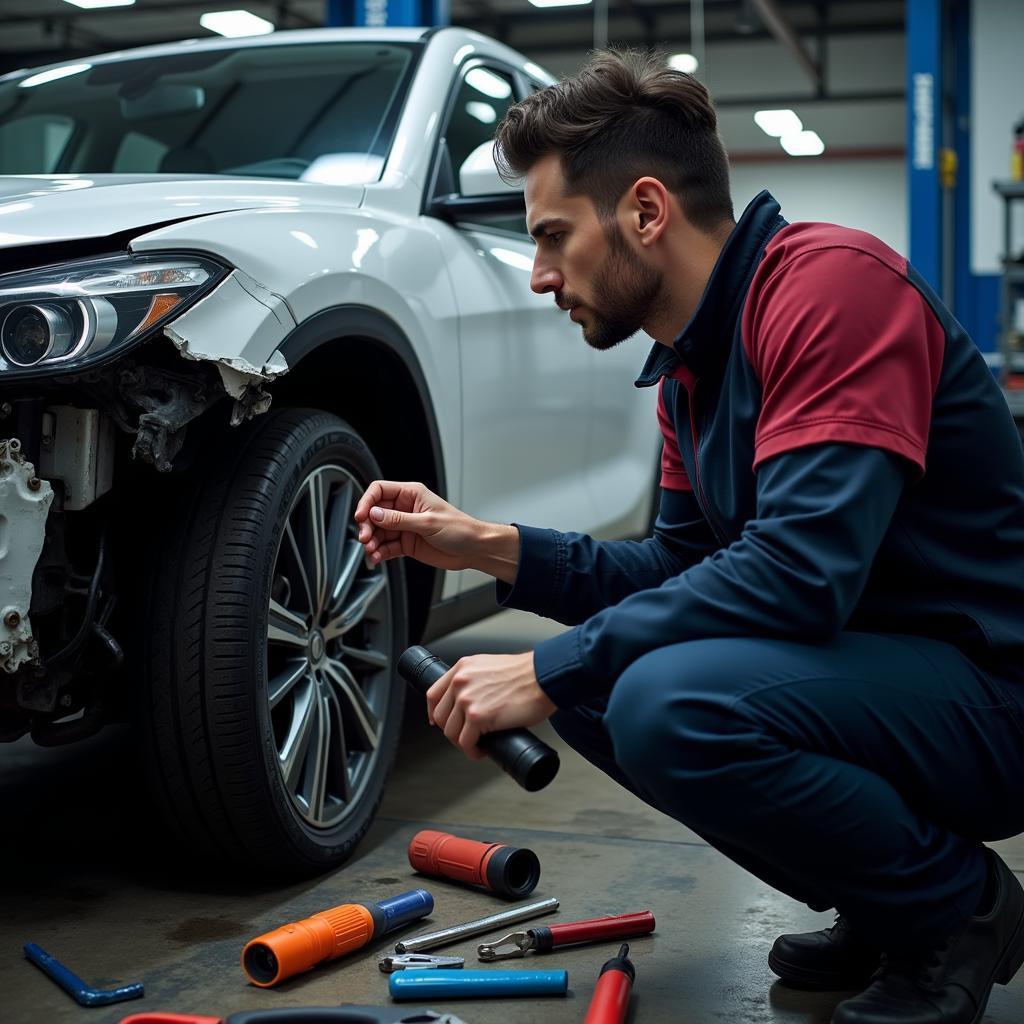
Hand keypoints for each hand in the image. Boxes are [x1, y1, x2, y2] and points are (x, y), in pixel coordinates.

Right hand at [353, 480, 484, 571]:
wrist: (473, 549)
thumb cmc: (460, 529)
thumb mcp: (428, 522)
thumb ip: (399, 520)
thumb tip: (375, 514)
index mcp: (411, 495)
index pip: (380, 491)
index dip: (367, 502)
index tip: (362, 516)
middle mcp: (405, 509)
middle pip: (375, 513)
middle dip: (367, 526)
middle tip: (366, 538)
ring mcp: (404, 527)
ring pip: (378, 532)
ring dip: (372, 542)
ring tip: (372, 551)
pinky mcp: (406, 543)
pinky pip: (386, 546)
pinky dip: (379, 552)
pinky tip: (377, 557)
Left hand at [426, 652, 556, 758]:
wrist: (544, 677)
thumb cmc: (527, 674)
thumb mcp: (491, 666)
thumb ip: (477, 678)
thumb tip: (473, 700)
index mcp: (463, 667)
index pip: (434, 694)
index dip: (435, 713)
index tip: (440, 722)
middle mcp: (461, 681)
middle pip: (441, 716)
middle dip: (452, 731)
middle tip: (467, 736)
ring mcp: (467, 699)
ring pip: (451, 732)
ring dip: (463, 743)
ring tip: (477, 744)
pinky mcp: (478, 717)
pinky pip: (465, 743)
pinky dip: (472, 751)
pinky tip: (482, 750)